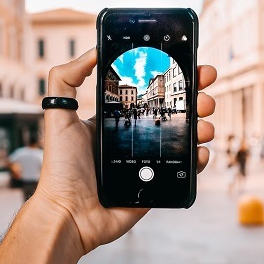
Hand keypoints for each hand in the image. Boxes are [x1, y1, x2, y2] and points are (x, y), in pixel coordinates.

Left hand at [33, 48, 216, 253]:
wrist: (69, 214)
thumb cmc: (61, 168)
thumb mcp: (58, 116)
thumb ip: (66, 79)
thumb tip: (93, 49)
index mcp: (117, 119)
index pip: (150, 92)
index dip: (172, 78)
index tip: (189, 64)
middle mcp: (136, 137)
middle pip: (175, 111)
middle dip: (196, 98)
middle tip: (204, 93)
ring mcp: (150, 161)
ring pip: (186, 137)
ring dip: (202, 125)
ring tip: (204, 123)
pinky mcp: (158, 184)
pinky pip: (186, 169)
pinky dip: (199, 157)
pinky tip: (200, 150)